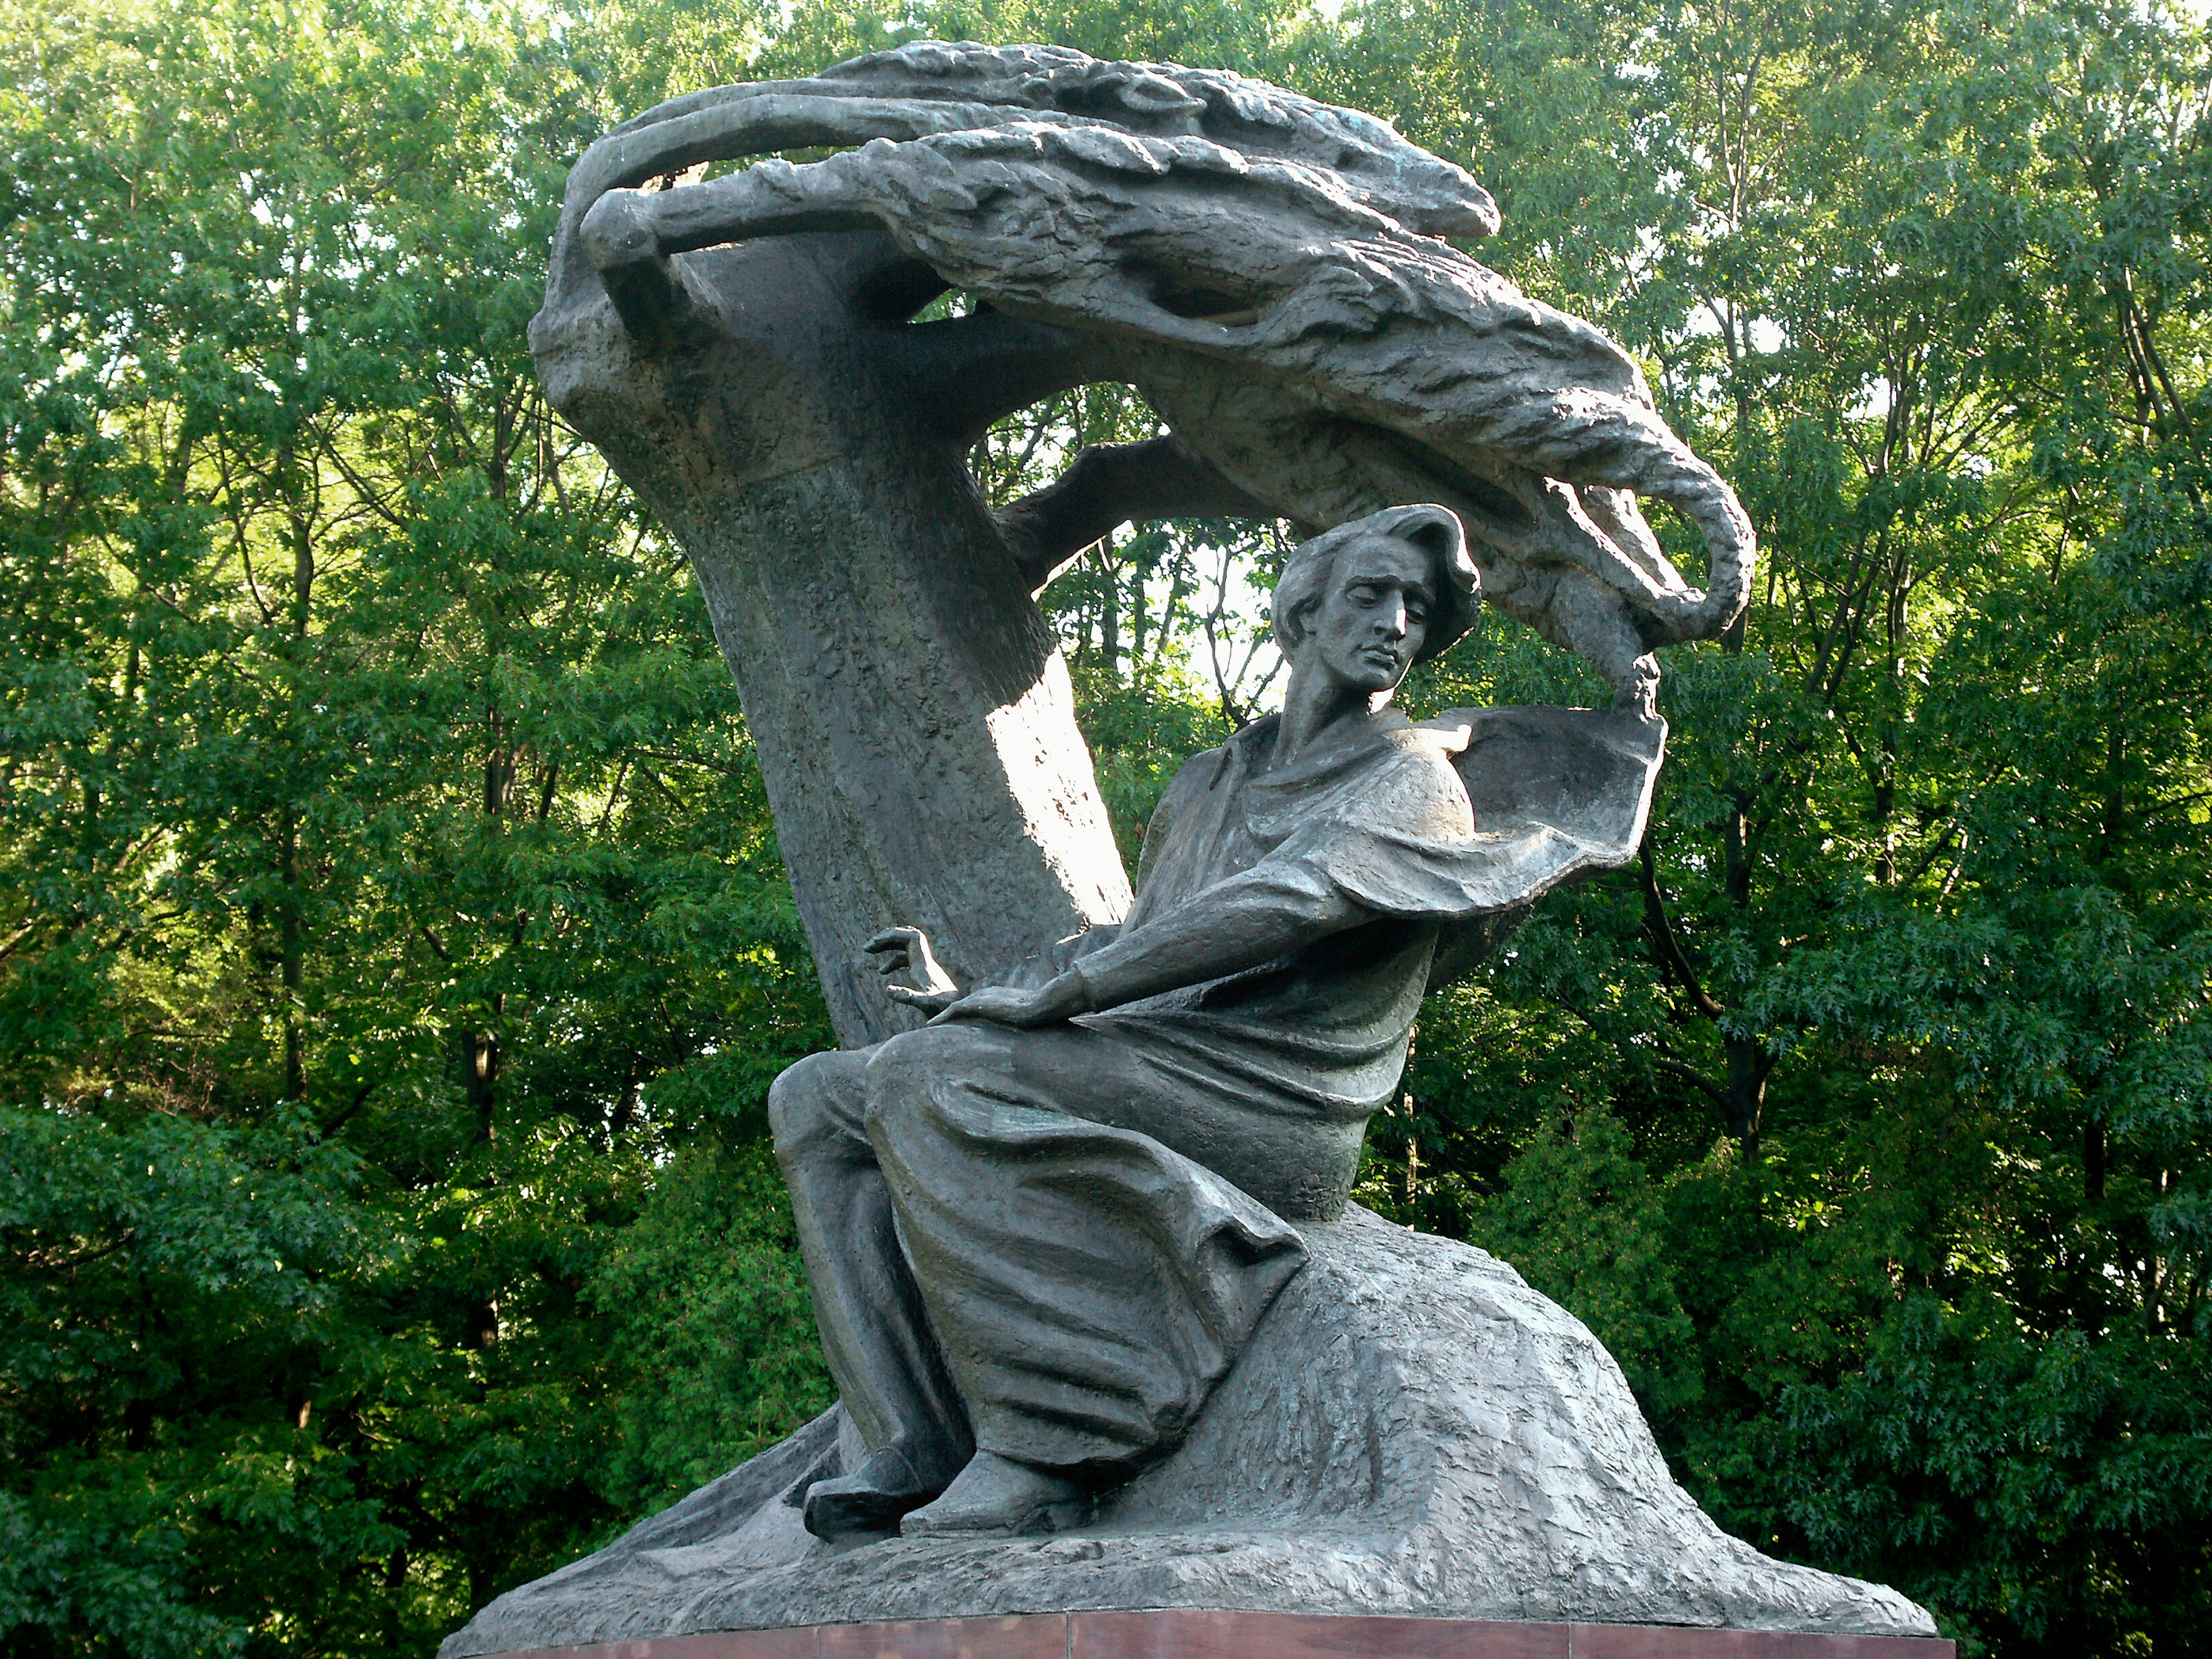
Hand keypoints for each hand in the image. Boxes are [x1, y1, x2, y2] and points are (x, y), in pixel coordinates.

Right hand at [866, 926, 959, 1013]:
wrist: (957, 1014)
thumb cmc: (942, 1009)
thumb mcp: (924, 1004)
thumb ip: (907, 996)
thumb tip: (887, 989)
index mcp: (923, 963)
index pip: (910, 936)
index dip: (893, 934)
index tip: (875, 942)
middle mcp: (924, 961)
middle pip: (906, 937)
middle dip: (886, 938)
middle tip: (867, 947)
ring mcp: (924, 968)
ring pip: (904, 948)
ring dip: (887, 946)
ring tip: (869, 951)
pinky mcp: (923, 976)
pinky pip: (906, 961)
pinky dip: (893, 962)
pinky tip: (882, 972)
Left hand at [929, 972, 1088, 1028]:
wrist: (1044, 1004)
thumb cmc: (1043, 1014)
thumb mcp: (1031, 1019)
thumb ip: (1025, 1023)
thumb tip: (1032, 1038)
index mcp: (997, 997)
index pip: (975, 1005)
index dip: (962, 1015)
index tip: (953, 1026)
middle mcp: (987, 994)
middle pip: (961, 1006)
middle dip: (948, 1016)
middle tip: (935, 1026)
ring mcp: (983, 998)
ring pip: (955, 1008)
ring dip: (942, 1018)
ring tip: (929, 1028)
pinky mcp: (979, 1004)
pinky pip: (954, 1011)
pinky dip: (942, 1018)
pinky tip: (931, 1026)